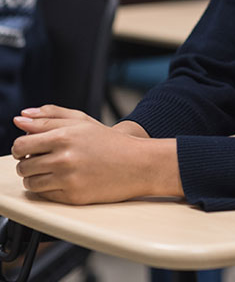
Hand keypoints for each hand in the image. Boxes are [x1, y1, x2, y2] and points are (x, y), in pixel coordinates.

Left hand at [12, 105, 182, 203]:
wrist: (136, 164)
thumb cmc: (108, 141)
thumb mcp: (81, 121)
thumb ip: (49, 116)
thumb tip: (19, 117)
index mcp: (64, 136)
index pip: (21, 144)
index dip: (20, 147)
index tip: (27, 148)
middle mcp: (63, 158)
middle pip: (22, 166)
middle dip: (27, 163)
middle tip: (42, 159)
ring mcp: (67, 179)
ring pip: (30, 183)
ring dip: (35, 177)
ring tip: (53, 170)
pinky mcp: (72, 197)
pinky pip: (44, 196)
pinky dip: (48, 189)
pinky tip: (63, 180)